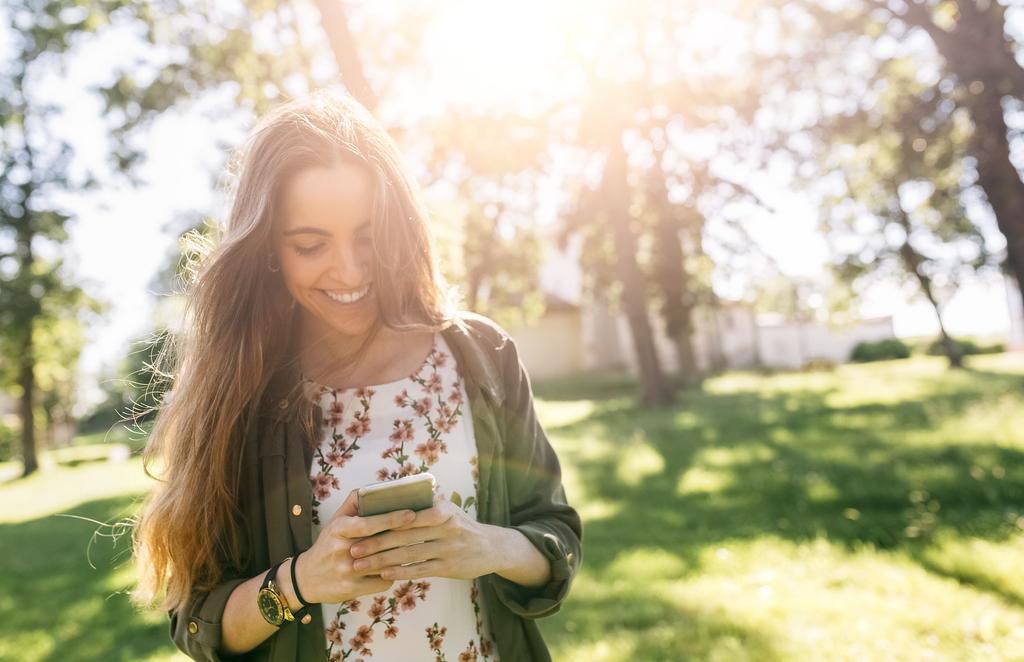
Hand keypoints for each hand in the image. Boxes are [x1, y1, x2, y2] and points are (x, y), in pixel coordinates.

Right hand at [293, 489, 415, 603]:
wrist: (306, 578)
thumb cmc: (328, 543)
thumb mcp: (336, 520)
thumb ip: (354, 503)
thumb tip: (378, 487)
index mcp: (338, 529)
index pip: (367, 523)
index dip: (390, 519)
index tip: (411, 513)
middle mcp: (341, 549)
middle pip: (379, 544)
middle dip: (404, 537)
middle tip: (426, 529)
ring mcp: (346, 571)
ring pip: (384, 564)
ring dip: (402, 556)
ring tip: (417, 547)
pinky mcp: (351, 589)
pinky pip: (382, 582)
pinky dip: (393, 575)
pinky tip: (399, 568)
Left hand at [346, 493, 499, 580]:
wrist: (490, 548)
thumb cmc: (461, 525)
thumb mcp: (449, 508)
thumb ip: (426, 501)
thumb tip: (396, 490)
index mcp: (442, 509)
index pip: (407, 515)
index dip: (382, 522)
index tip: (360, 526)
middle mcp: (445, 527)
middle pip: (403, 536)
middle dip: (375, 543)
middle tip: (353, 549)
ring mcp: (447, 548)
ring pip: (408, 554)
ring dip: (381, 560)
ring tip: (360, 565)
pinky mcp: (448, 567)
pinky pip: (419, 570)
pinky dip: (400, 572)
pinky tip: (383, 575)